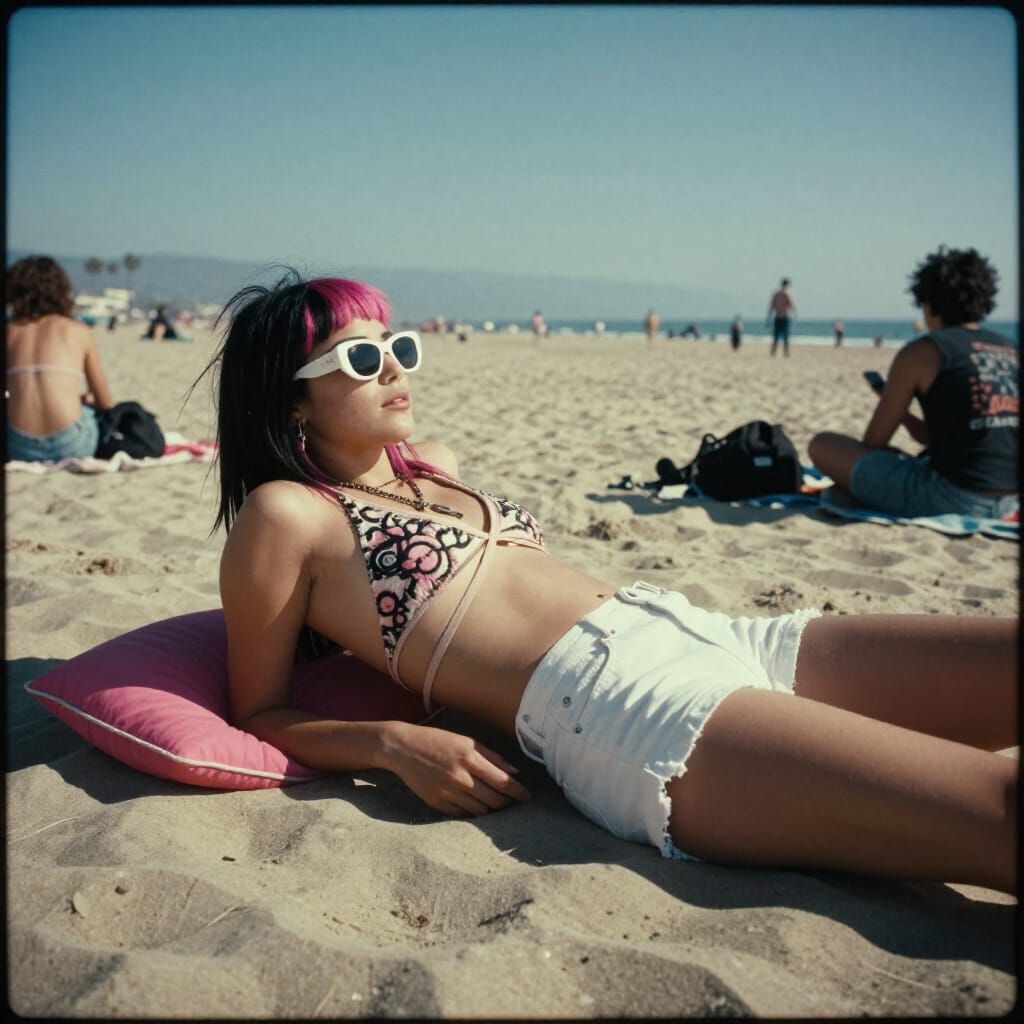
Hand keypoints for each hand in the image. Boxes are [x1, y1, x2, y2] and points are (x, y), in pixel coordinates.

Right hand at [381, 722, 530, 815]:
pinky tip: (474, 804)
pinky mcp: (437, 803)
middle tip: (512, 801)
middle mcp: (460, 777)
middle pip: (494, 800)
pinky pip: (463, 814)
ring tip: (494, 803)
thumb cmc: (437, 741)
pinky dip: (472, 812)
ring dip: (491, 808)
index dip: (518, 792)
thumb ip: (492, 756)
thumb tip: (515, 771)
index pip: (502, 781)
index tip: (527, 797)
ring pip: (480, 811)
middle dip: (507, 802)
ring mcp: (447, 792)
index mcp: (469, 758)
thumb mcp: (466, 741)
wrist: (402, 748)